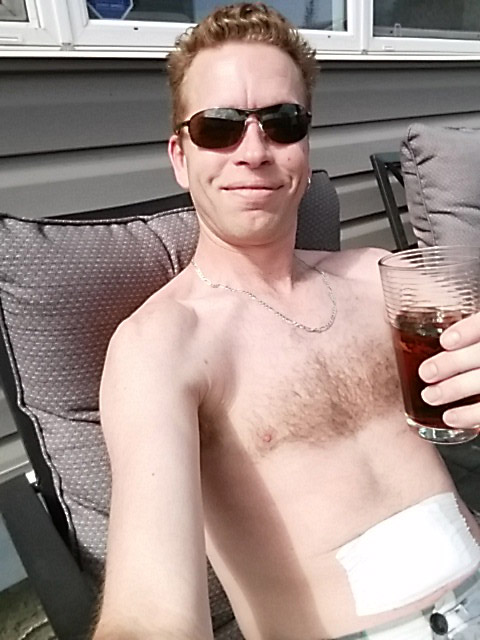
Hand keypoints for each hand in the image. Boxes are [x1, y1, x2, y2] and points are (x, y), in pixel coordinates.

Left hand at [419, 311, 479, 428]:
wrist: (478, 373)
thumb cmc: (468, 353)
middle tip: (425, 372)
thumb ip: (454, 335)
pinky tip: (448, 418)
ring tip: (429, 396)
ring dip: (455, 390)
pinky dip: (469, 416)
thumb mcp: (465, 341)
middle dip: (452, 363)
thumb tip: (402, 325)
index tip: (445, 341)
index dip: (468, 331)